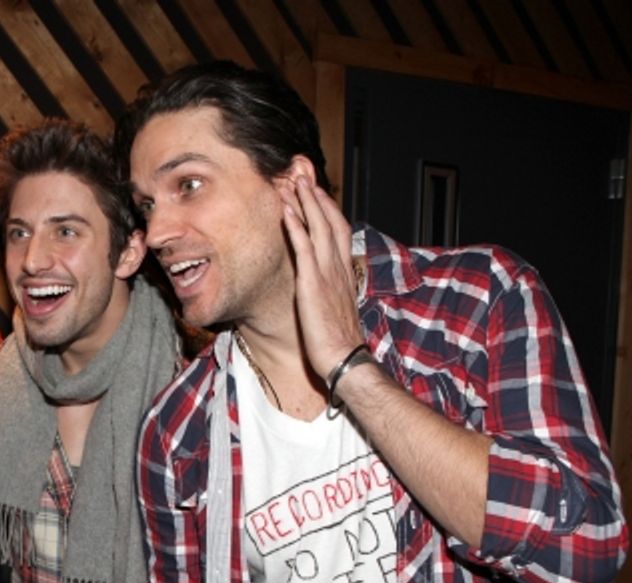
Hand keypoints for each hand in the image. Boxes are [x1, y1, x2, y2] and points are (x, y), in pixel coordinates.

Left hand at [282, 179, 364, 379]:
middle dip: (317, 196)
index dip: (328, 209)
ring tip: (293, 181)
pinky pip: (303, 248)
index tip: (317, 192)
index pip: (339, 231)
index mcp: (344, 272)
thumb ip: (331, 291)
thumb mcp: (336, 309)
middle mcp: (338, 267)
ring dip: (305, 202)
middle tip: (303, 174)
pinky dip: (296, 226)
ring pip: (318, 227)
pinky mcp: (312, 283)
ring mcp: (326, 273)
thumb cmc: (338, 341)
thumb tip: (323, 287)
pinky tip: (286, 210)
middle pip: (331, 221)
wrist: (345, 358)